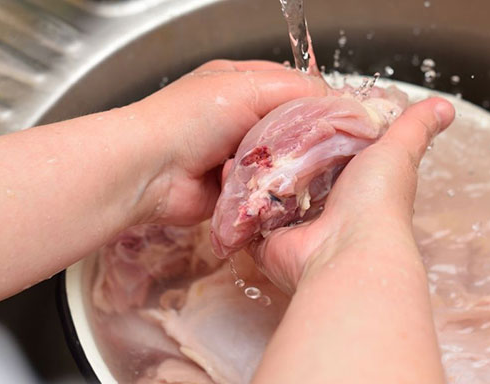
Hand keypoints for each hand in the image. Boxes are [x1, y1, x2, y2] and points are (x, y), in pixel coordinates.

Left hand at [132, 60, 327, 225]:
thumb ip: (297, 90)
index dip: (317, 103)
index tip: (340, 119)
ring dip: (285, 169)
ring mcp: (238, 158)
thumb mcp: (248, 86)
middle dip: (303, 140)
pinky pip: (267, 193)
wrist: (149, 171)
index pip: (295, 90)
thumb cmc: (189, 119)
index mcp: (242, 85)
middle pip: (292, 130)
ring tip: (289, 169)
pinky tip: (269, 190)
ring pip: (283, 164)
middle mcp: (241, 119)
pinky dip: (269, 192)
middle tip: (321, 149)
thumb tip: (336, 102)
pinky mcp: (236, 192)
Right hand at [250, 98, 455, 292]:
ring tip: (238, 144)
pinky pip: (245, 218)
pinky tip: (228, 173)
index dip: (312, 133)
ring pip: (266, 195)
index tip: (295, 108)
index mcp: (352, 186)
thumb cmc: (376, 202)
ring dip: (253, 174)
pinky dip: (236, 199)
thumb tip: (445, 106)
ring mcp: (293, 226)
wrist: (348, 249)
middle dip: (277, 153)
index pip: (326, 154)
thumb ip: (414, 126)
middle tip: (259, 126)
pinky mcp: (267, 241)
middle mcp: (322, 208)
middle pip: (293, 174)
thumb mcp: (396, 151)